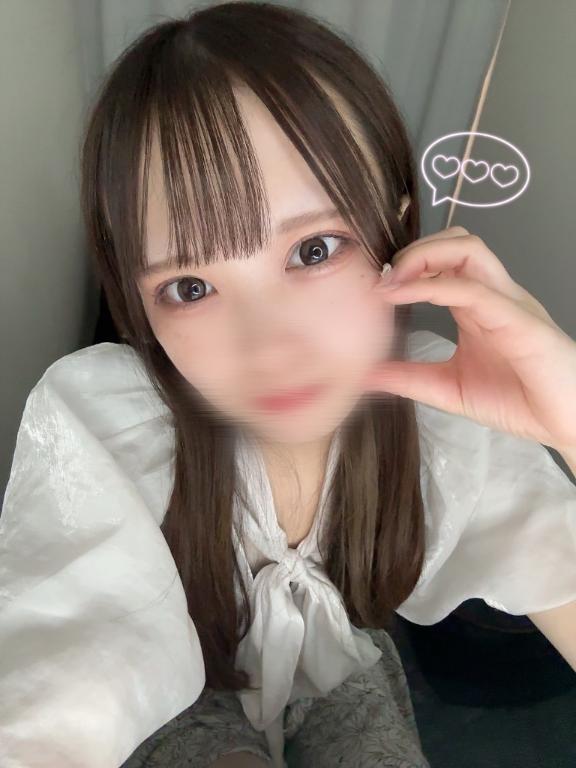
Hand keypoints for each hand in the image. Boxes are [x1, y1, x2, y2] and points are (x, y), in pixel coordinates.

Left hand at [364, 226, 575, 452]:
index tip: (373, 288)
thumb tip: (366, 375)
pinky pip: (474, 290)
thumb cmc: (519, 402)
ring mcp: (508, 303)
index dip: (406, 265)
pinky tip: (405, 295)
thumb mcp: (450, 390)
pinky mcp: (519, 321)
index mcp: (477, 306)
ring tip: (392, 280)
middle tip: (383, 278)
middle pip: (457, 242)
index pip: (444, 262)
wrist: (567, 424)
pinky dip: (434, 286)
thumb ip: (411, 379)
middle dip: (415, 250)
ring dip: (423, 256)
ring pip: (469, 250)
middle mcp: (493, 296)